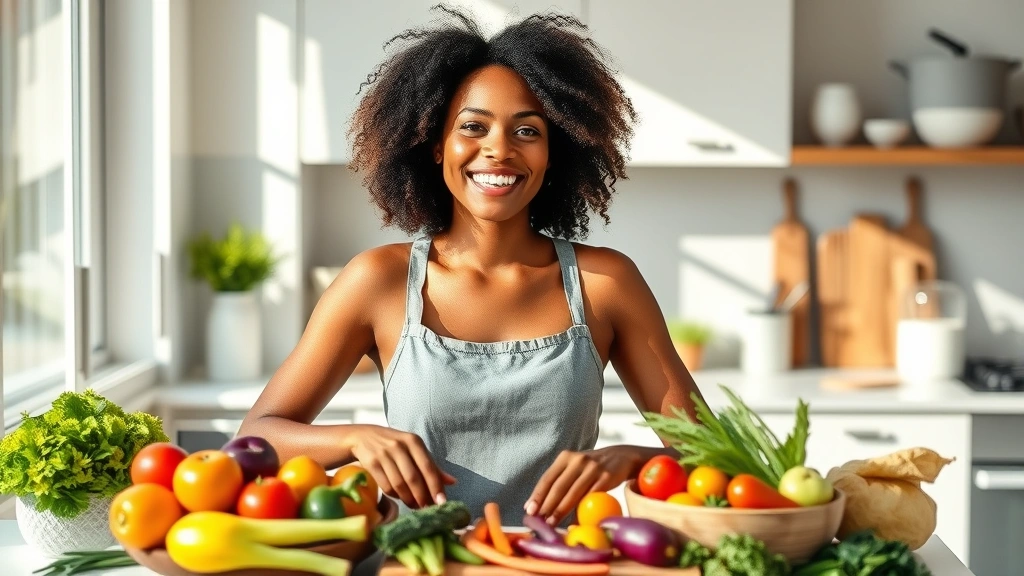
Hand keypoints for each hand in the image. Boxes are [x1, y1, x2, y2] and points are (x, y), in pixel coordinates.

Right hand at [342, 424, 456, 509]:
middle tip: (427, 508)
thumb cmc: (394, 445)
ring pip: (399, 484)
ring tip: (414, 505)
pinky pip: (385, 485)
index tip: (442, 503)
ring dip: (408, 499)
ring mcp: (384, 453)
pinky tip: (399, 497)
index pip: (428, 467)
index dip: (436, 487)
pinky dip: (395, 495)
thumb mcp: (413, 449)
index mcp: (414, 441)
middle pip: (414, 478)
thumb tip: (453, 482)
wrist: (362, 437)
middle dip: (422, 497)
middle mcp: (399, 445)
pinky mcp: (371, 462)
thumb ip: (432, 465)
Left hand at [524, 446, 642, 524]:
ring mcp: (593, 468)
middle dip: (547, 505)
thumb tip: (538, 506)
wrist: (621, 457)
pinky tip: (574, 521)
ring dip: (561, 510)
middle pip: (559, 486)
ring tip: (552, 523)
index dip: (537, 495)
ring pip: (573, 493)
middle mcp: (578, 460)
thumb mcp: (574, 467)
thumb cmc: (591, 467)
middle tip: (538, 520)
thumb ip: (559, 482)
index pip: (547, 478)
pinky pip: (591, 498)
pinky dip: (581, 512)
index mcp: (566, 457)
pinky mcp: (606, 478)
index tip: (529, 510)